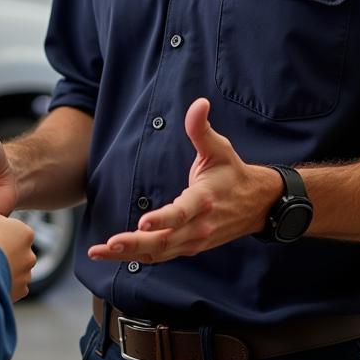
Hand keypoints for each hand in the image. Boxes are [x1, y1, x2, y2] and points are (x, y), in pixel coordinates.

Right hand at [0, 196, 35, 301]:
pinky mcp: (19, 292)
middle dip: (1, 253)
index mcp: (26, 233)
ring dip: (2, 270)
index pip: (12, 231)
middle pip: (14, 251)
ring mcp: (25, 275)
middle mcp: (30, 255)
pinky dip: (3, 285)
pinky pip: (11, 287)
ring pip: (13, 270)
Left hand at [86, 98, 281, 263]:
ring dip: (129, 254)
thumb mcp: (219, 148)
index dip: (163, 219)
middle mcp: (200, 225)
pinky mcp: (190, 247)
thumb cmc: (232, 173)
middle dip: (135, 244)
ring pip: (160, 253)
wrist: (258, 204)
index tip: (143, 222)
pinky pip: (162, 256)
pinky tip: (115, 254)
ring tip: (100, 251)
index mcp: (205, 199)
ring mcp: (195, 240)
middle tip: (108, 244)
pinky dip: (138, 257)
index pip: (183, 213)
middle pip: (165, 240)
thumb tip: (199, 103)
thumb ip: (201, 128)